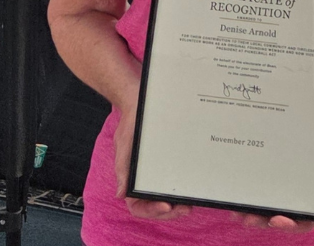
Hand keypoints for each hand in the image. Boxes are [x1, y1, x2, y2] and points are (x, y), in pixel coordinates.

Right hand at [114, 97, 191, 220]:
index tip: (165, 205)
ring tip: (190, 202)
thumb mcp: (124, 144)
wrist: (141, 102)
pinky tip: (192, 186)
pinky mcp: (168, 162)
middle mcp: (144, 178)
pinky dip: (182, 188)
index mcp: (131, 178)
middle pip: (155, 205)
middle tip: (186, 208)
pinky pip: (175, 180)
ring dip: (177, 204)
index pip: (137, 205)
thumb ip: (123, 169)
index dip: (151, 211)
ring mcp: (156, 171)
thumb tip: (121, 194)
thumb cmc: (131, 123)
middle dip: (170, 212)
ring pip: (166, 197)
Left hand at [231, 87, 313, 231]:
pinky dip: (254, 188)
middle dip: (263, 219)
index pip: (304, 221)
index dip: (289, 224)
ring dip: (254, 209)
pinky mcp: (280, 168)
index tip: (274, 219)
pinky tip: (240, 187)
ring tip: (237, 210)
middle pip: (281, 214)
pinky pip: (267, 181)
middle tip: (246, 218)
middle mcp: (301, 193)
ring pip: (271, 202)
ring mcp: (289, 182)